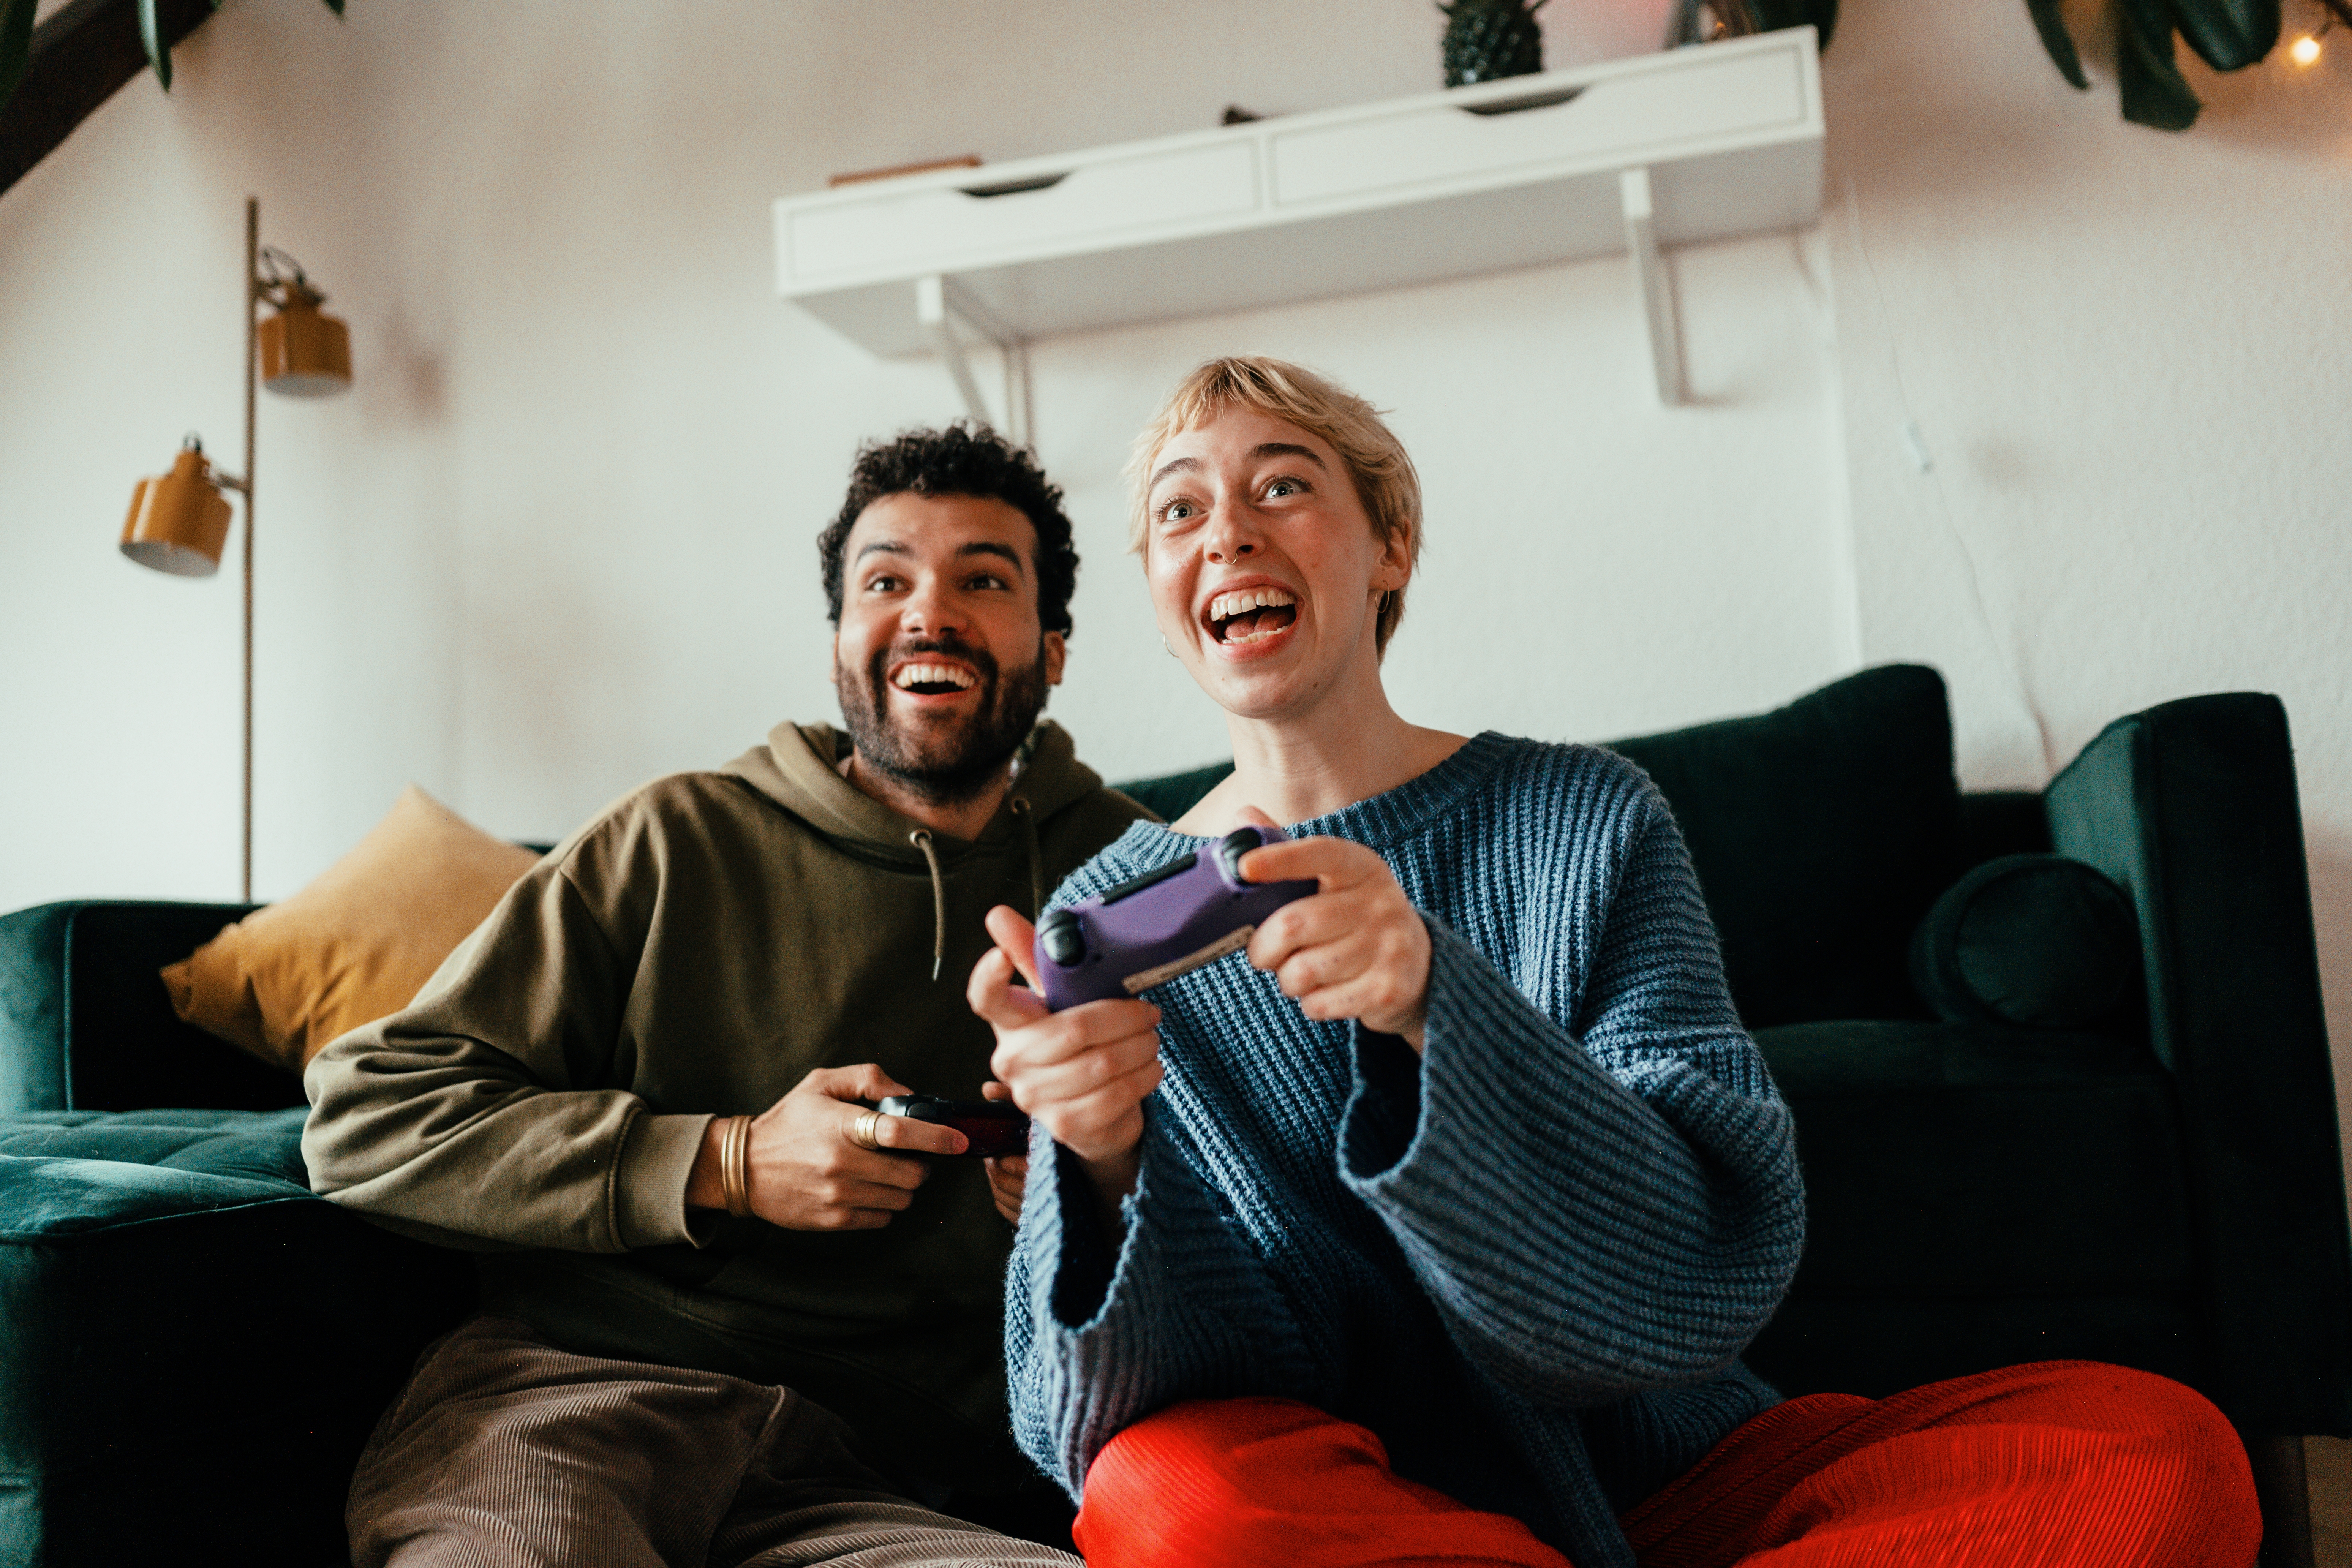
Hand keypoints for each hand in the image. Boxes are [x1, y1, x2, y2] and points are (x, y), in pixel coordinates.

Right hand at [689, 1064, 965, 1230]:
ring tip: (883, 1172)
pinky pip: (882, 1218)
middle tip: (907, 1156)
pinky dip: (883, 1206)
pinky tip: (866, 1190)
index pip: (900, 1133)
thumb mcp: (822, 1083)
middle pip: (910, 1174)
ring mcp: (838, 1196)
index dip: (936, 1137)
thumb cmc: (787, 1121)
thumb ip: (869, 1079)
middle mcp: (841, 1164)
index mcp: (841, 1126)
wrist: (743, 1167)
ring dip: (902, 1187)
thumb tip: (909, 1095)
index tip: (959, 1140)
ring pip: (901, 1199)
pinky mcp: (833, 1220)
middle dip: (918, 1165)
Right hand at [969, 905, 1164, 1206]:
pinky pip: (1116, 1095)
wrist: (1094, 1112)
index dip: (989, 977)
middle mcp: (1012, 1061)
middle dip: (1125, 1018)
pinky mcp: (1065, 1126)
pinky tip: (1149, 1067)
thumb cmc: (1077, 1043)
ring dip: (1140, 1047)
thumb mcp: (1059, 998)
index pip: (985, 999)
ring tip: (1149, 1039)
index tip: (1000, 956)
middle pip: (1074, 1030)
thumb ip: (1035, 956)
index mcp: (1009, 1023)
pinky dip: (1144, 1076)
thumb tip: (998, 915)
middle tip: (1148, 1012)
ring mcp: (1035, 1097)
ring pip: (1102, 1064)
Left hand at [1236, 805, 1431, 1049]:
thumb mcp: (1332, 880)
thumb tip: (1243, 816)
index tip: (1245, 868)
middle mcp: (1382, 902)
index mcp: (1362, 866)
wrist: (1418, 965)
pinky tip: (1325, 992)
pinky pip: (1320, 1003)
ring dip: (1286, 979)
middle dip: (1262, 947)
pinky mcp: (1389, 990)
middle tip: (1262, 954)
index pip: (1319, 853)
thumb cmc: (1355, 917)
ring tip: (1298, 973)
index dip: (1280, 859)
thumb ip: (1288, 851)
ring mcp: (1390, 946)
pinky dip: (1310, 1003)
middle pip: (1294, 924)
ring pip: (1303, 970)